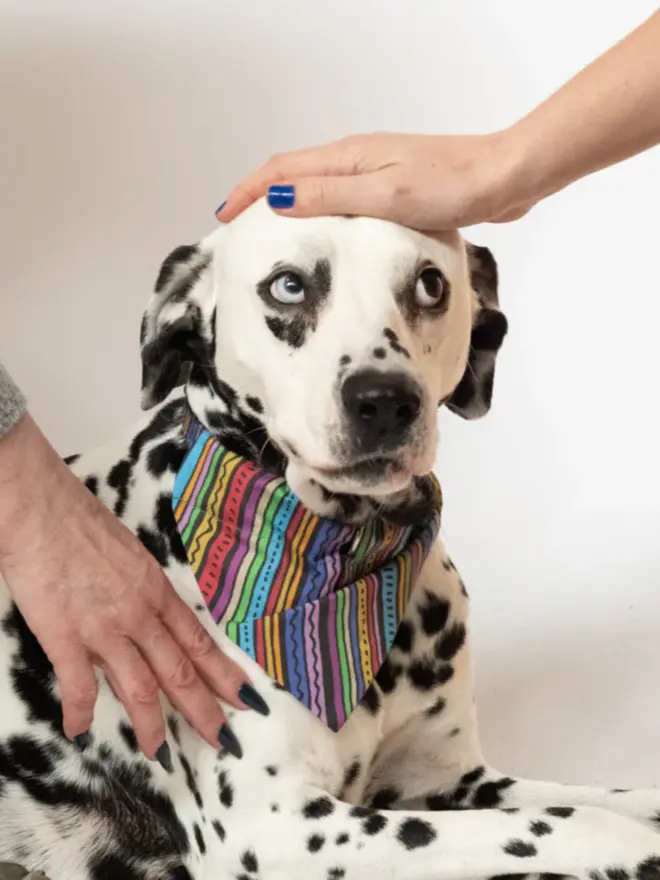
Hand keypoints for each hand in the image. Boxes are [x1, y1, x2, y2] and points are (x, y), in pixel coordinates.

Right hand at [0, 415, 265, 759]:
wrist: (41, 506)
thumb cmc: (81, 522)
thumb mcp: (129, 554)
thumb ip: (140, 588)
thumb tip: (148, 612)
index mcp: (156, 590)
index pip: (198, 641)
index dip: (222, 673)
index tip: (244, 696)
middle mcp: (140, 614)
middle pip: (180, 671)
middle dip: (204, 710)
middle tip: (224, 739)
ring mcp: (105, 628)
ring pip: (141, 688)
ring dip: (152, 725)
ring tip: (160, 753)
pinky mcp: (66, 637)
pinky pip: (80, 687)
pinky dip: (80, 713)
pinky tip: (80, 731)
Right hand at [217, 130, 533, 230]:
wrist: (502, 178)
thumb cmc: (452, 185)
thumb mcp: (384, 195)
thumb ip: (330, 196)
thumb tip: (276, 197)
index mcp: (349, 157)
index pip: (282, 170)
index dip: (248, 190)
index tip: (224, 215)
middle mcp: (358, 159)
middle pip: (294, 173)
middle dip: (260, 196)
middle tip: (239, 226)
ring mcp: (376, 173)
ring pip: (319, 187)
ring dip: (289, 206)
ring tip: (273, 235)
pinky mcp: (395, 190)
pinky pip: (344, 200)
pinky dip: (322, 214)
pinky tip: (327, 237)